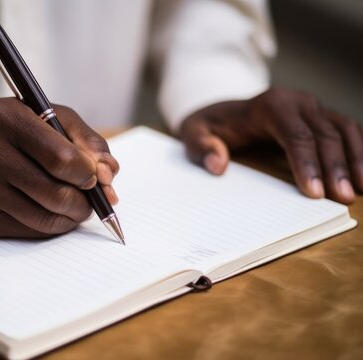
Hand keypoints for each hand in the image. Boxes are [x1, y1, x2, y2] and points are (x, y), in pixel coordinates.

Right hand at [0, 86, 118, 237]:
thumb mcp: (44, 113)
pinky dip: (50, 225)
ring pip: (45, 218)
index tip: (93, 176)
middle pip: (56, 194)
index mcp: (7, 119)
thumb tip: (109, 175)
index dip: (88, 173)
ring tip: (75, 205)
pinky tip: (50, 211)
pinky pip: (28, 231)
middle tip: (91, 198)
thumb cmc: (3, 125)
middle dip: (85, 201)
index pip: (61, 158)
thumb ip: (84, 139)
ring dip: (72, 217)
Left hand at [179, 87, 362, 203]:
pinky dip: (360, 151)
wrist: (223, 111)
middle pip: (324, 134)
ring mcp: (313, 108)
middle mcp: (297, 102)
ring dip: (356, 159)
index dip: (307, 163)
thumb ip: (201, 146)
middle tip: (344, 198)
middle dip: (335, 167)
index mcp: (268, 104)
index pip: (295, 134)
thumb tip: (217, 164)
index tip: (314, 193)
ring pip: (344, 129)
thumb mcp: (193, 133)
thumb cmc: (210, 125)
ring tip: (361, 189)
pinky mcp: (321, 118)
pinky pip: (348, 131)